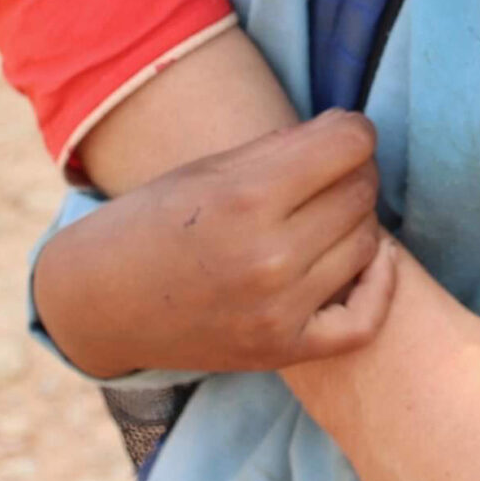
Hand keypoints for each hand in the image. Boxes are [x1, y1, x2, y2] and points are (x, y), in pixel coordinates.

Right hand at [32, 111, 393, 379]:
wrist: (99, 304)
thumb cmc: (153, 221)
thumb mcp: (209, 168)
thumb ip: (284, 148)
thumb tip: (354, 133)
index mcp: (246, 198)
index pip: (351, 145)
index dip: (354, 130)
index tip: (342, 132)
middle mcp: (268, 258)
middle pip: (361, 191)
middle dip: (353, 171)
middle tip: (327, 173)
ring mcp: (277, 311)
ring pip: (368, 243)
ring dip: (356, 219)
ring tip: (325, 212)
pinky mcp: (281, 351)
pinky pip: (365, 320)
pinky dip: (379, 284)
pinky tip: (371, 257)